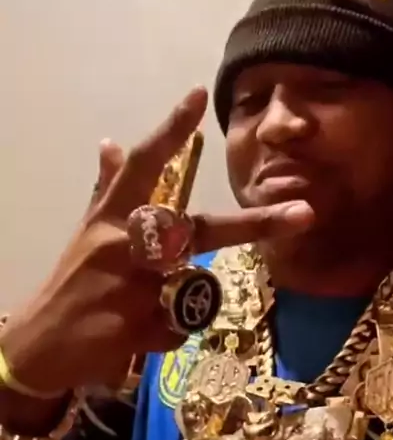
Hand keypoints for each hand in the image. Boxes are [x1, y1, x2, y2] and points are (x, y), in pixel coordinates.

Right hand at [0, 88, 313, 394]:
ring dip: (186, 300)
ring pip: (197, 286)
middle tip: (303, 214)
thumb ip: (107, 188)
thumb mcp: (88, 231)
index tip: (198, 95)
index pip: (143, 164)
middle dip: (252, 224)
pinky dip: (172, 333)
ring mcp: (129, 287)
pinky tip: (143, 334)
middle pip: (196, 228)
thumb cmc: (73, 281)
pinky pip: (183, 328)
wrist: (41, 344)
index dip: (170, 130)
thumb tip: (109, 142)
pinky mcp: (135, 329)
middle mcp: (121, 244)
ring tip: (149, 309)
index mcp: (110, 216)